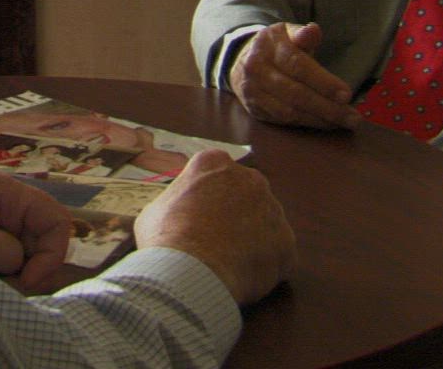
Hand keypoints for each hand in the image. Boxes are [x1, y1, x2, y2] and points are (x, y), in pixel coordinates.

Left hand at [0, 170, 71, 289]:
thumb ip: (2, 248)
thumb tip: (19, 261)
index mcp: (2, 191)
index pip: (55, 219)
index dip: (51, 253)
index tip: (28, 280)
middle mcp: (6, 206)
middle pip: (44, 242)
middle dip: (31, 270)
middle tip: (4, 286)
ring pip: (30, 260)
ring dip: (16, 278)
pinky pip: (13, 268)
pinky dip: (5, 282)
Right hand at [134, 149, 294, 304]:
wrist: (189, 271)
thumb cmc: (165, 237)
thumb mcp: (156, 209)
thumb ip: (177, 203)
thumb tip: (180, 213)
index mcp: (215, 163)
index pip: (216, 175)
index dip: (207, 199)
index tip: (199, 217)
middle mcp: (250, 179)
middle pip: (246, 195)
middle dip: (235, 216)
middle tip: (215, 241)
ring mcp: (273, 210)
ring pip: (265, 224)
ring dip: (252, 240)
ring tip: (227, 264)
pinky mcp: (286, 243)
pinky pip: (277, 254)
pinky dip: (264, 266)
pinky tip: (242, 278)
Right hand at [229, 22, 361, 129]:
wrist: (243, 60)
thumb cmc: (276, 47)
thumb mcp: (289, 34)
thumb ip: (304, 35)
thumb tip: (313, 30)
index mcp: (268, 46)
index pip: (298, 65)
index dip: (323, 82)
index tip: (347, 95)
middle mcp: (256, 69)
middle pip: (295, 93)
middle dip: (327, 107)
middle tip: (352, 117)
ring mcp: (253, 91)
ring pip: (290, 111)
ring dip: (320, 119)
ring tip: (344, 122)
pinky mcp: (255, 108)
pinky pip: (283, 120)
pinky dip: (307, 123)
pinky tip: (326, 123)